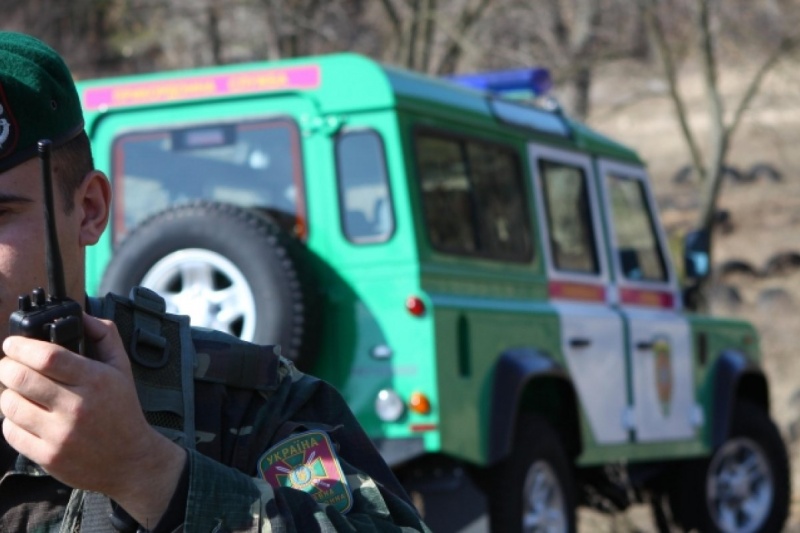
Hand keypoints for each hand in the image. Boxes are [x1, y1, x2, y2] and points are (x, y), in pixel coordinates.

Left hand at [0, 313, 185, 526]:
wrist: (130, 460)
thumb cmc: (123, 411)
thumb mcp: (122, 368)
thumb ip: (104, 335)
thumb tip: (80, 315)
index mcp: (95, 381)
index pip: (47, 357)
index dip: (21, 346)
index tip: (12, 343)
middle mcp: (76, 407)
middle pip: (21, 378)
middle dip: (6, 366)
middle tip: (9, 364)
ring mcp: (60, 434)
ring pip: (10, 405)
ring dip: (7, 393)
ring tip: (17, 390)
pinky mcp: (47, 456)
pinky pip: (10, 432)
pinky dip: (10, 420)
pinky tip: (24, 415)